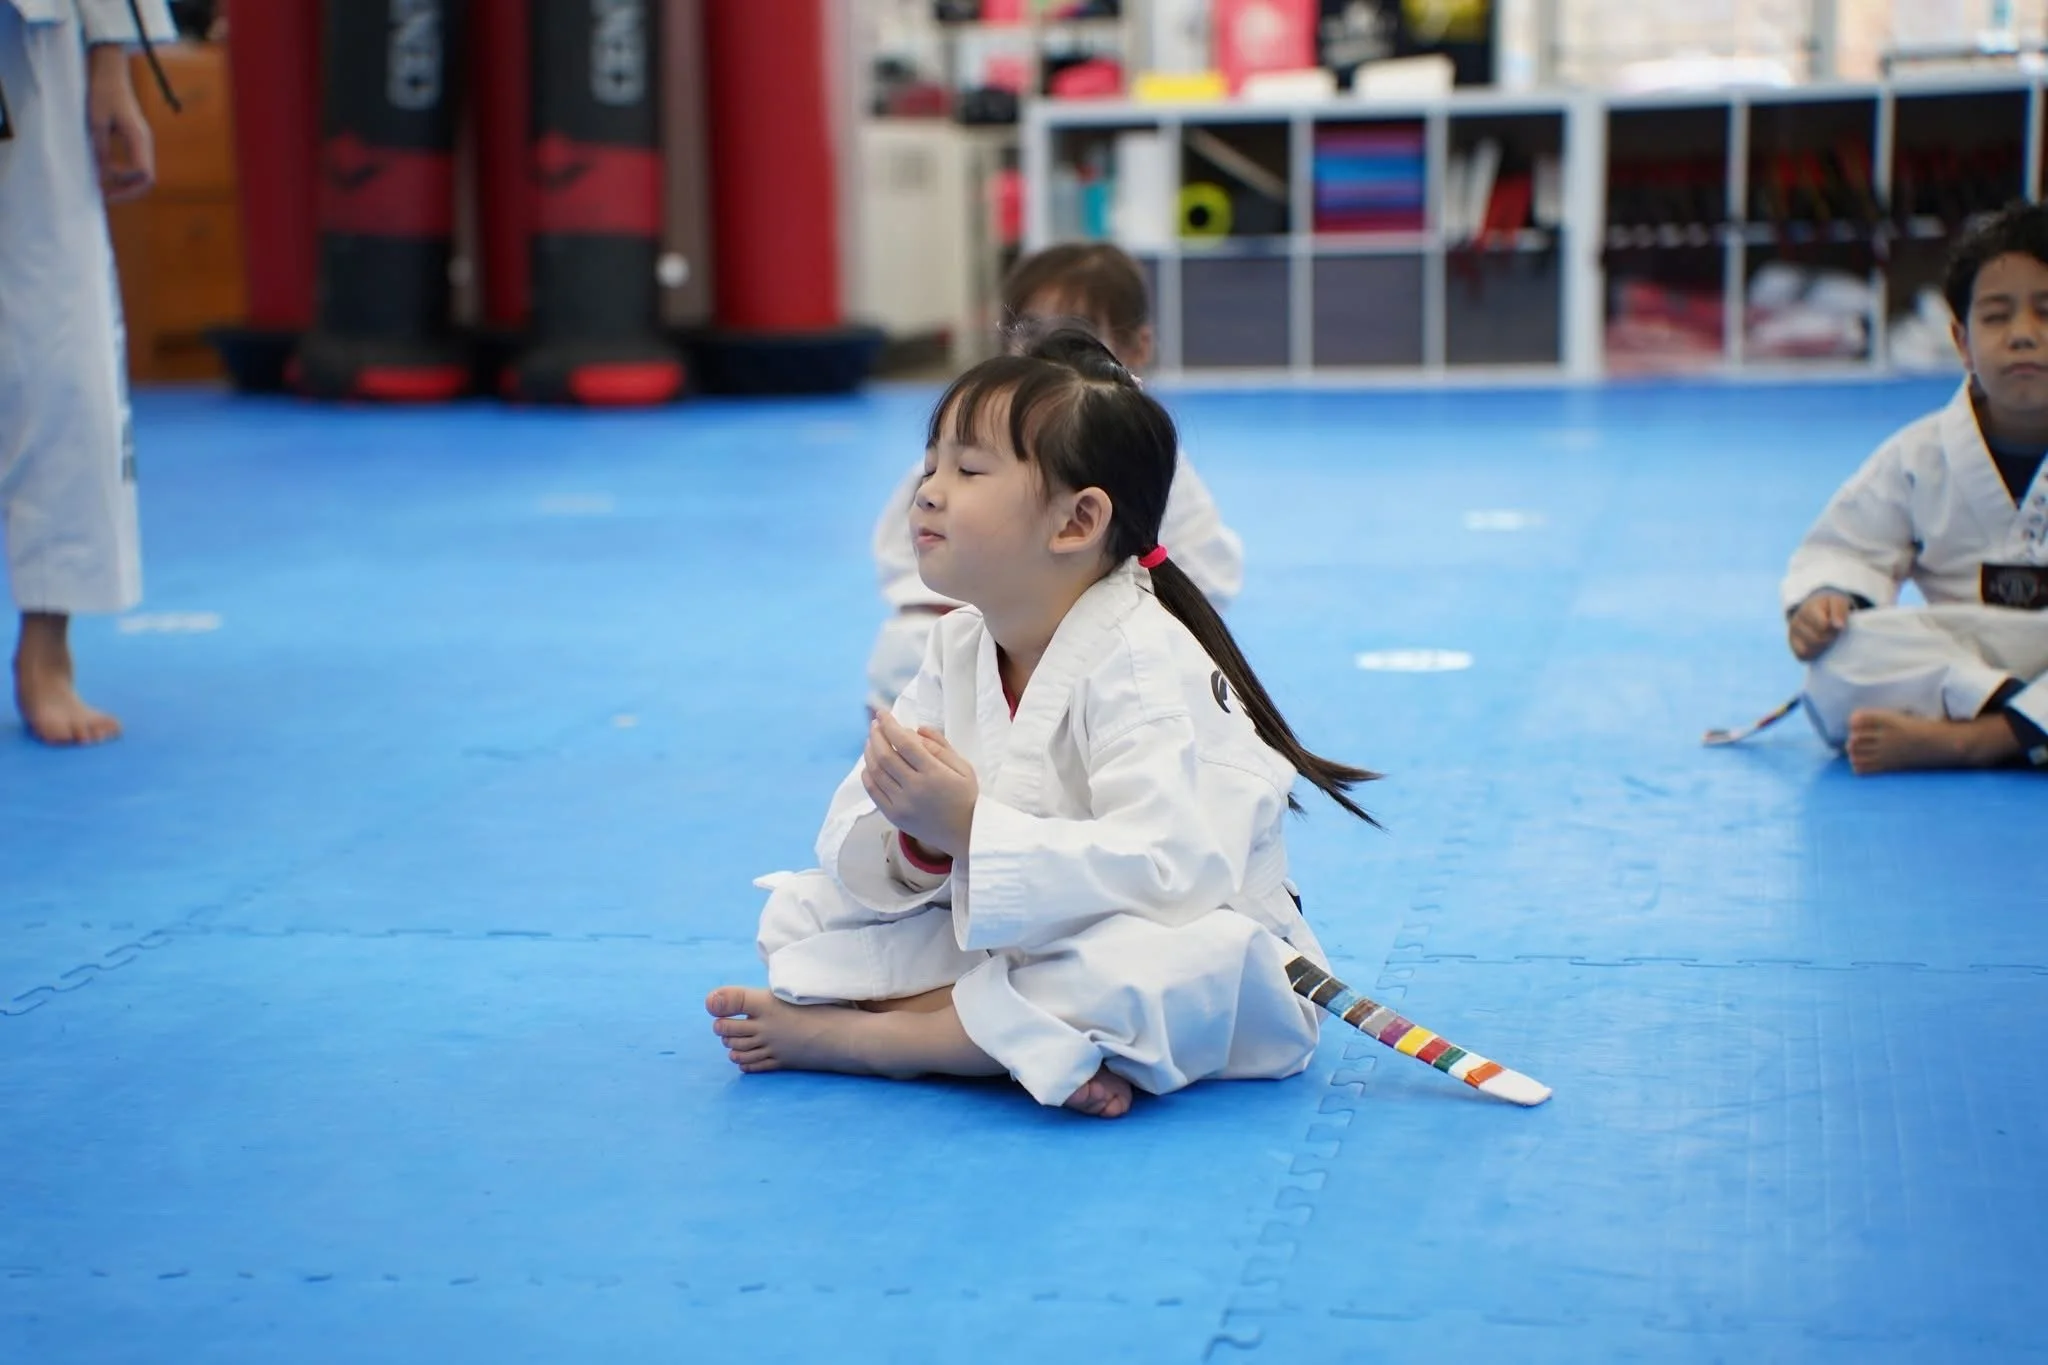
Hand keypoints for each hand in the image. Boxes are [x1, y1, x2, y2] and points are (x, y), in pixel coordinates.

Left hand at [87, 46, 153, 203]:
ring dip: (127, 186)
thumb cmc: (103, 93)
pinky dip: (126, 176)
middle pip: (147, 180)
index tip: (104, 182)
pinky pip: (137, 166)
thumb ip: (101, 150)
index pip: (142, 173)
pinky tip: (109, 174)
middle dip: (129, 192)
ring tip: (107, 189)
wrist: (110, 72)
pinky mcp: (136, 140)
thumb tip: (102, 177)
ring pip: (144, 175)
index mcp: (139, 138)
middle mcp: (145, 143)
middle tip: (106, 196)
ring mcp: (142, 142)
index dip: (125, 184)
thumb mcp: (96, 122)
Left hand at [862, 712, 977, 858]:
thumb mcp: (963, 767)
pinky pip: (873, 791)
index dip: (890, 725)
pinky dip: (868, 774)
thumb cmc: (966, 797)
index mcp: (934, 774)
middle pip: (885, 755)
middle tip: (875, 724)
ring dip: (870, 752)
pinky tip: (870, 764)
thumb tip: (916, 730)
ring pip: (876, 772)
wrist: (965, 834)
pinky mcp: (894, 816)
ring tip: (871, 740)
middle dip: (876, 735)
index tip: (883, 713)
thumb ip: (940, 746)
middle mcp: (915, 788)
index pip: (905, 743)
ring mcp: (902, 804)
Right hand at [1788, 591, 1855, 661]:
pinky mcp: (1792, 645)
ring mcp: (1792, 634)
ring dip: (1822, 647)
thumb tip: (1839, 626)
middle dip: (1830, 638)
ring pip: (1809, 649)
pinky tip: (1820, 647)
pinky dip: (1813, 653)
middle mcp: (1796, 621)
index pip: (1824, 626)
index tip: (1839, 626)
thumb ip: (1839, 610)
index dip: (1834, 629)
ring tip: (1827, 639)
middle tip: (1834, 633)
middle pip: (1817, 639)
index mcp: (1808, 609)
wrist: (1813, 608)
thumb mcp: (1837, 601)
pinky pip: (1802, 655)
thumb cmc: (1828, 606)